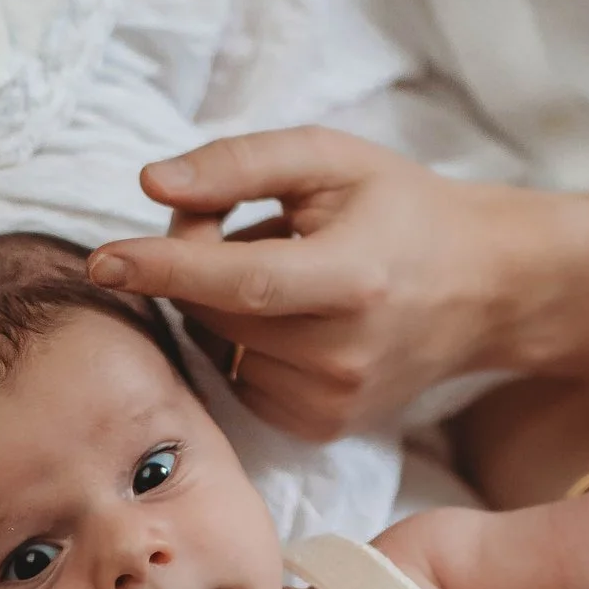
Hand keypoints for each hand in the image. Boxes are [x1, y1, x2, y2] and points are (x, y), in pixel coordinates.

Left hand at [88, 131, 533, 437]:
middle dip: (195, 261)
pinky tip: (292, 316)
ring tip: (285, 271)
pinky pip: (236, 379)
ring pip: (218, 346)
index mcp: (354, 280)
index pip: (240, 282)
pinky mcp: (321, 428)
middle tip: (236, 223)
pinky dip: (242, 342)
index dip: (165, 269)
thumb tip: (149, 184)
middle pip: (214, 311)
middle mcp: (344, 355)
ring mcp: (333, 402)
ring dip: (220, 304)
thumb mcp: (330, 160)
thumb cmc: (403, 210)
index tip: (101, 260)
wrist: (487, 288)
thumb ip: (239, 164)